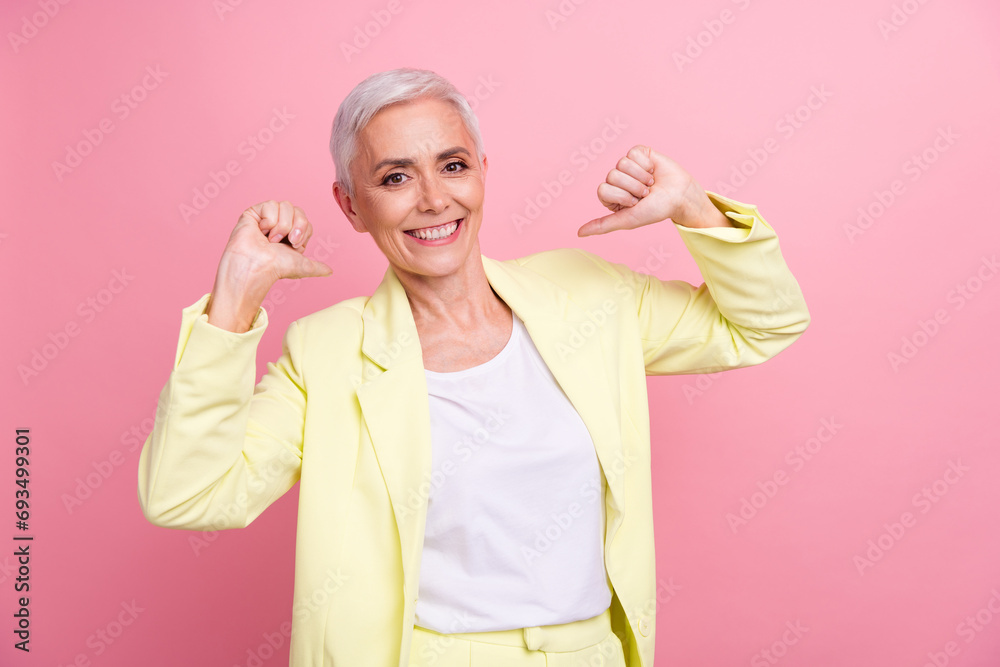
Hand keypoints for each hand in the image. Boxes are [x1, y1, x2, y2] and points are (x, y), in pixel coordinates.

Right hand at [207, 200, 332, 331]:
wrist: (257, 266)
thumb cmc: (276, 267)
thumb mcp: (303, 267)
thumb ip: (317, 267)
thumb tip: (330, 272)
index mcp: (290, 235)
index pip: (306, 220)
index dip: (303, 231)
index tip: (294, 245)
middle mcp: (279, 225)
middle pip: (298, 211)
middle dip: (296, 227)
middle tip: (285, 241)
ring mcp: (267, 218)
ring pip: (286, 206)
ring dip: (281, 226)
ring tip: (270, 239)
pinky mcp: (254, 213)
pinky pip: (270, 205)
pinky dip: (268, 220)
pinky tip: (260, 231)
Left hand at [577, 145, 730, 236]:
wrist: (680, 196)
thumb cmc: (656, 210)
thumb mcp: (628, 220)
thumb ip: (603, 225)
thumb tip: (579, 233)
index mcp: (611, 196)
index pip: (603, 189)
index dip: (622, 196)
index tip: (635, 203)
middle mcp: (617, 180)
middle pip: (612, 176)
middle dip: (633, 187)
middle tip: (645, 193)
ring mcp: (627, 166)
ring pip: (622, 163)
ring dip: (640, 176)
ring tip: (650, 183)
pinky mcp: (639, 153)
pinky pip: (633, 153)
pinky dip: (646, 163)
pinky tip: (653, 170)